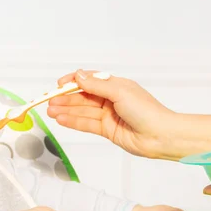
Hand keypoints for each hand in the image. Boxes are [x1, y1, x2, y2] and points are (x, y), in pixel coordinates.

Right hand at [47, 69, 175, 158]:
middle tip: (49, 100)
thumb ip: (96, 85)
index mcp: (116, 85)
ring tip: (50, 111)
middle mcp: (111, 99)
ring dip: (66, 110)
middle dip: (66, 98)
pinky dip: (73, 122)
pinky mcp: (107, 130)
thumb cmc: (146, 111)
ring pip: (82, 111)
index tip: (58, 84)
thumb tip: (78, 75)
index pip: (89, 80)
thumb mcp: (120, 92)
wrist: (160, 136)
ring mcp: (108, 115)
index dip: (73, 81)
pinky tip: (61, 120)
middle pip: (83, 97)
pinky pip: (87, 124)